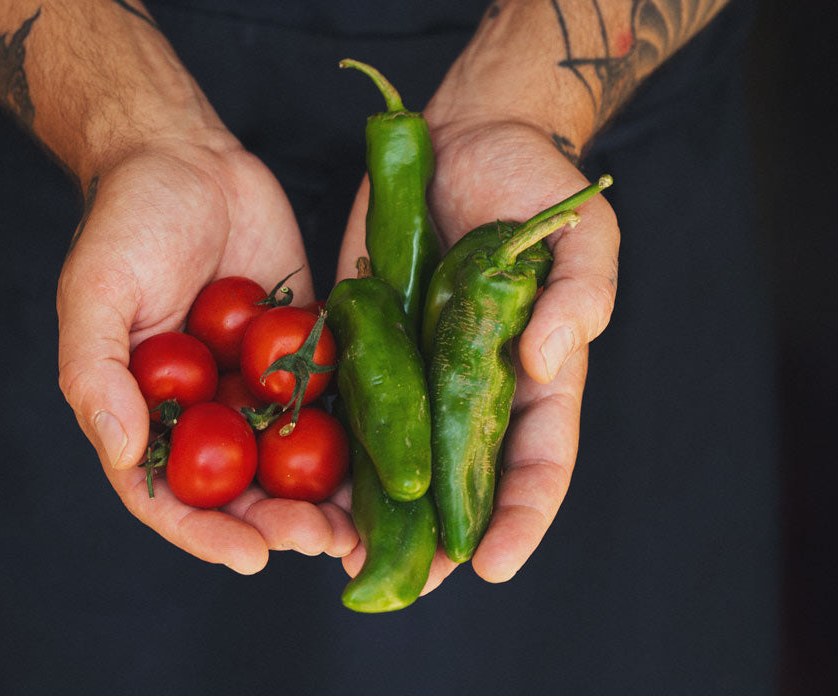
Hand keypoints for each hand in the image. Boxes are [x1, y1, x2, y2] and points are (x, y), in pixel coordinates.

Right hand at [58, 132, 357, 573]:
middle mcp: (205, 413)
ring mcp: (259, 387)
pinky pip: (335, 404)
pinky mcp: (307, 354)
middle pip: (243, 494)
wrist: (191, 159)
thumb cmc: (127, 224)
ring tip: (363, 528)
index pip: (171, 497)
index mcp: (147, 414)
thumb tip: (121, 451)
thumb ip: (96, 376)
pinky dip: (360, 439)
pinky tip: (392, 463)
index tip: (250, 554)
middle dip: (281, 526)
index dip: (208, 534)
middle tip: (321, 540)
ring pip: (295, 462)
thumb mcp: (93, 295)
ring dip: (328, 501)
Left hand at [337, 119, 618, 588]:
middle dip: (438, 539)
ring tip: (346, 556)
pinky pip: (348, 402)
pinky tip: (304, 482)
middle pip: (462, 480)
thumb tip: (547, 362)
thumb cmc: (535, 184)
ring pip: (400, 458)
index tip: (492, 565)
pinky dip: (330, 446)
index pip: (537, 462)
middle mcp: (472, 386)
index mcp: (535, 373)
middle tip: (408, 587)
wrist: (461, 137)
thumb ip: (576, 298)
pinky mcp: (365, 341)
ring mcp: (416, 368)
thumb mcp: (581, 234)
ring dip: (376, 512)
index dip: (519, 518)